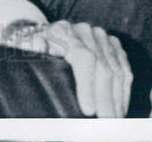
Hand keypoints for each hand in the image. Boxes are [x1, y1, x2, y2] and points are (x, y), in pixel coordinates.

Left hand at [8, 20, 131, 116]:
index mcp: (62, 31)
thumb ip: (34, 54)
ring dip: (117, 98)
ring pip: (116, 69)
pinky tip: (121, 108)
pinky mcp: (112, 44)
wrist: (44, 35)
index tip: (88, 110)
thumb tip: (39, 50)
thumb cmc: (34, 51)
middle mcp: (84, 30)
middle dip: (105, 98)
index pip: (84, 58)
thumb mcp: (28, 53)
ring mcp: (101, 36)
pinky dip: (124, 90)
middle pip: (103, 66)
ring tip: (115, 120)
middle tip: (106, 122)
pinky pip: (124, 68)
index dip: (88, 85)